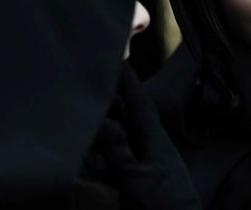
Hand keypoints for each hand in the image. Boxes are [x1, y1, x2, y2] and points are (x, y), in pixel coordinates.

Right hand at [90, 63, 200, 209]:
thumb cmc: (160, 204)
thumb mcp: (134, 176)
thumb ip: (116, 147)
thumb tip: (101, 118)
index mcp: (154, 137)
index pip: (137, 100)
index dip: (126, 79)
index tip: (115, 56)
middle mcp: (154, 143)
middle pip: (129, 114)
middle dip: (113, 98)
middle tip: (93, 80)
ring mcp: (152, 158)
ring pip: (127, 132)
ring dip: (110, 121)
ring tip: (90, 109)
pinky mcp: (148, 173)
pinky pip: (127, 150)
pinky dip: (112, 144)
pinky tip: (100, 146)